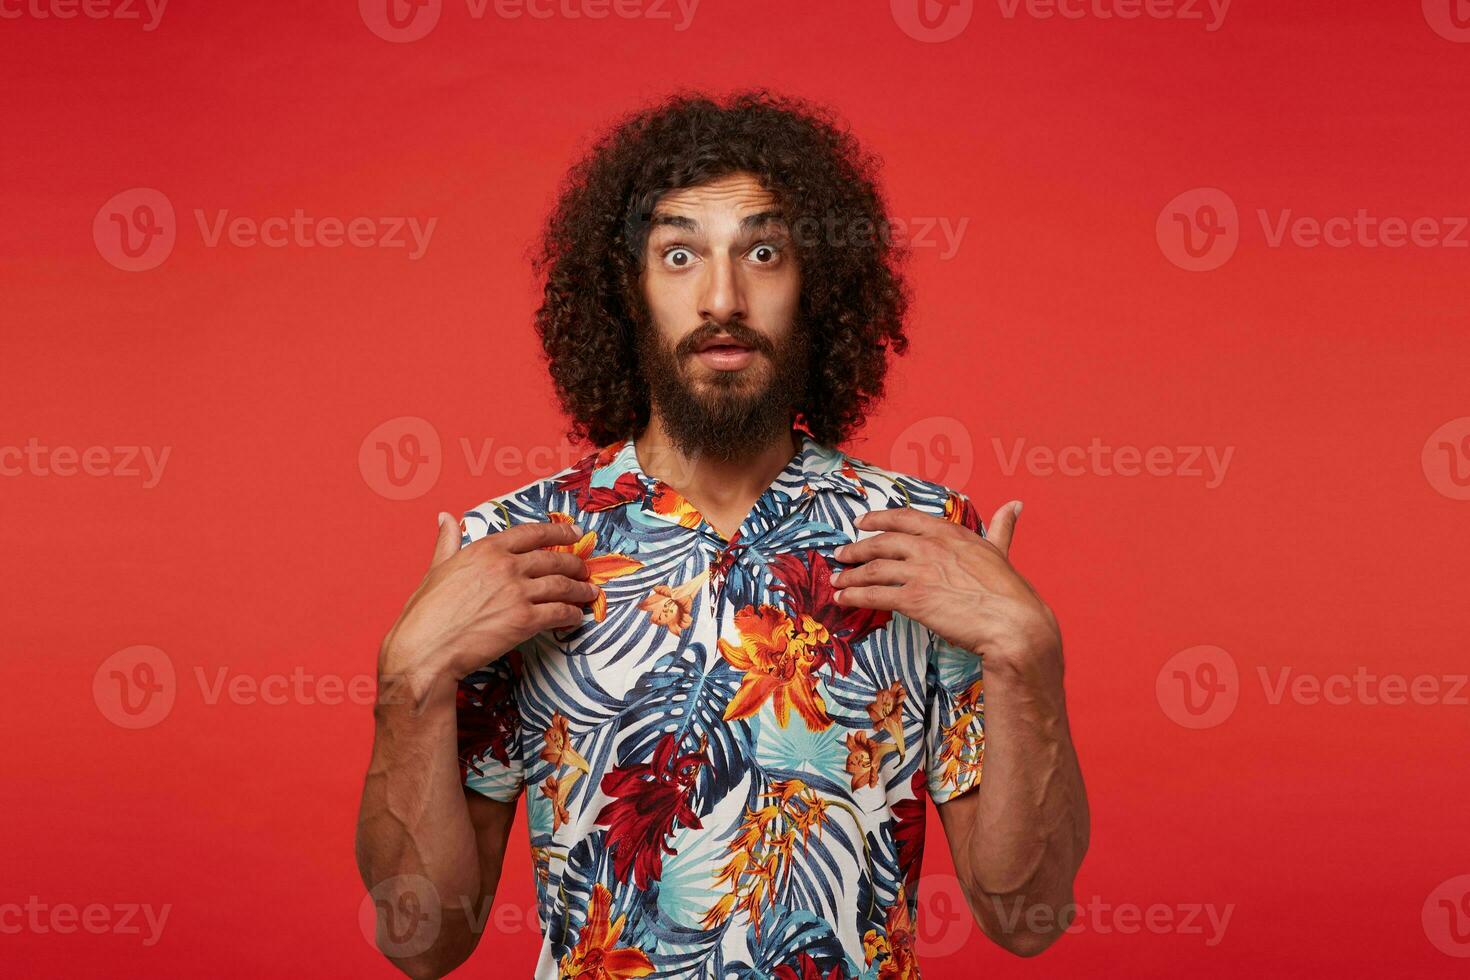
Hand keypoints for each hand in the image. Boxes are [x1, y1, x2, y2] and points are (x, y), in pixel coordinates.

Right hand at [379, 513, 596, 705]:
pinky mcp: (525, 619)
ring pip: (562, 585)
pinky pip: (560, 612)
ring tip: (590, 592)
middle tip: (585, 568)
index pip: (532, 533)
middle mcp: (506, 565)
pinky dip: (572, 614)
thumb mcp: (436, 568)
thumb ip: (448, 542)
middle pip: (554, 558)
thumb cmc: (426, 613)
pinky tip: (576, 617)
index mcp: (486, 548)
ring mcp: (518, 592)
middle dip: (575, 563)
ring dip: (580, 589)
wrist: (425, 648)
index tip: (574, 532)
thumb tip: (444, 517)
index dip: (559, 531)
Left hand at [830, 501, 1060, 672]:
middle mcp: (931, 547)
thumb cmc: (1010, 592)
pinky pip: (875, 595)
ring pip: (873, 569)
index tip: (861, 522)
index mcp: (950, 533)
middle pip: (881, 542)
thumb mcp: (1002, 551)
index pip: (904, 518)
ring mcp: (920, 572)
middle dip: (857, 548)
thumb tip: (1016, 505)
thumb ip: (1002, 528)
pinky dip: (854, 596)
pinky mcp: (914, 599)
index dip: (878, 519)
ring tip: (836, 580)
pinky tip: (844, 598)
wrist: (1013, 623)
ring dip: (850, 575)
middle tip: (841, 553)